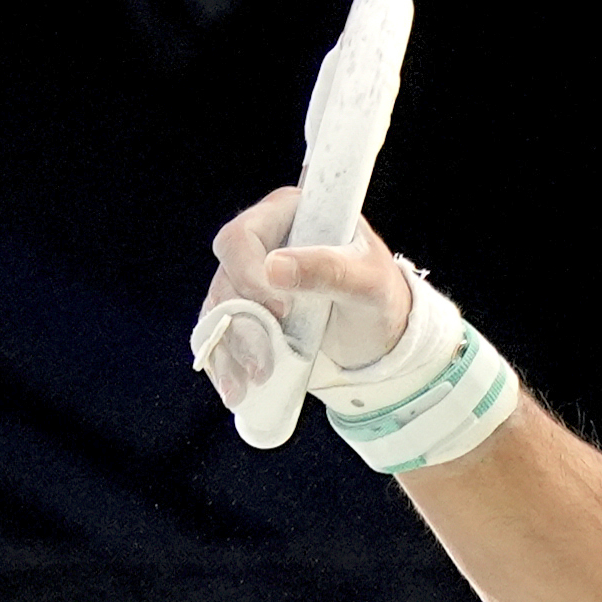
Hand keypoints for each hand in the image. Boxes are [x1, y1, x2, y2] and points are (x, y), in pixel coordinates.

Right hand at [195, 187, 412, 406]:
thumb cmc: (381, 297)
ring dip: (232, 348)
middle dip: (242, 323)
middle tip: (265, 360)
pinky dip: (228, 361)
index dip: (250, 275)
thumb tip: (273, 268)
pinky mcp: (246, 311)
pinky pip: (221, 333)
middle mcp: (262, 243)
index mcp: (288, 214)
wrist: (382, 336)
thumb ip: (327, 270)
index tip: (283, 311)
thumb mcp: (367, 282)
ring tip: (258, 378)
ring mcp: (250, 278)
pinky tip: (239, 386)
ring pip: (219, 310)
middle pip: (225, 278)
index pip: (242, 237)